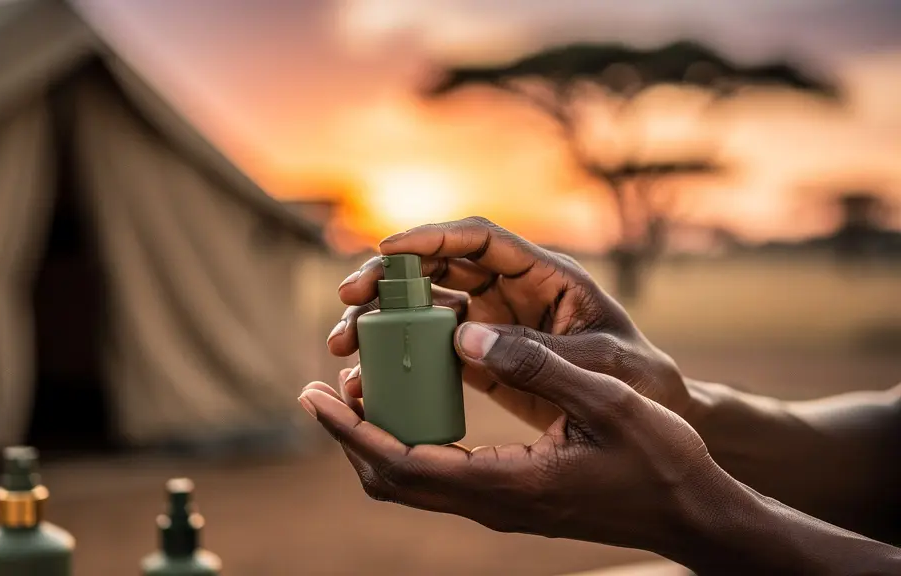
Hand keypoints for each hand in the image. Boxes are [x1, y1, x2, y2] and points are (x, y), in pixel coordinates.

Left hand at [302, 324, 727, 553]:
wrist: (690, 512)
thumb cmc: (660, 460)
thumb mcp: (608, 403)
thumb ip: (538, 366)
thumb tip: (466, 332)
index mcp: (508, 484)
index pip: (403, 464)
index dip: (351, 432)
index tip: (315, 397)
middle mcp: (493, 503)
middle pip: (393, 480)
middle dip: (350, 435)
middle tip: (323, 389)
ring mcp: (500, 505)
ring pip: (414, 480)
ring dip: (377, 438)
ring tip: (360, 390)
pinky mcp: (511, 497)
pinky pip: (441, 475)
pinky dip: (411, 441)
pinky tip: (418, 404)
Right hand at [327, 217, 690, 429]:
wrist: (651, 417)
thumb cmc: (638, 380)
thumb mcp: (597, 365)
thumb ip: (537, 349)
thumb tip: (464, 335)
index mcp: (547, 275)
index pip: (481, 240)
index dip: (432, 237)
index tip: (388, 248)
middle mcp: (514, 289)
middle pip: (439, 268)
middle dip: (390, 279)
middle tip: (348, 300)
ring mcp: (496, 321)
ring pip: (426, 306)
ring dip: (383, 320)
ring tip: (345, 346)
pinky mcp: (484, 354)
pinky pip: (433, 346)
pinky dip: (400, 357)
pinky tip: (369, 378)